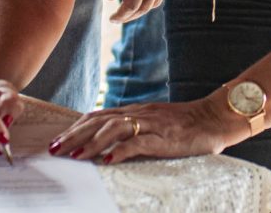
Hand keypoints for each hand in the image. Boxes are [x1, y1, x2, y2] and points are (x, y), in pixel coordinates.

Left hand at [48, 94, 242, 164]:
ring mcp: (152, 124)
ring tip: (76, 156)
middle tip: (55, 149)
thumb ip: (134, 129)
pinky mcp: (165, 137)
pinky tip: (108, 160)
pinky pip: (140, 142)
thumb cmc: (186, 124)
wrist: (215, 118)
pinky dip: (122, 150)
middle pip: (99, 121)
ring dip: (92, 143)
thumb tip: (108, 143)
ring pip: (114, 129)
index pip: (97, 116)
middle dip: (74, 135)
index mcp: (135, 111)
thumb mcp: (154, 123)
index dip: (75, 127)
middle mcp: (139, 114)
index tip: (58, 140)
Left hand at [106, 0, 166, 22]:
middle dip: (128, 16)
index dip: (121, 14)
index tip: (110, 18)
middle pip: (142, 7)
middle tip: (114, 18)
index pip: (132, 3)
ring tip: (124, 13)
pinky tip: (137, 4)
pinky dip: (149, 3)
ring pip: (152, 3)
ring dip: (138, 11)